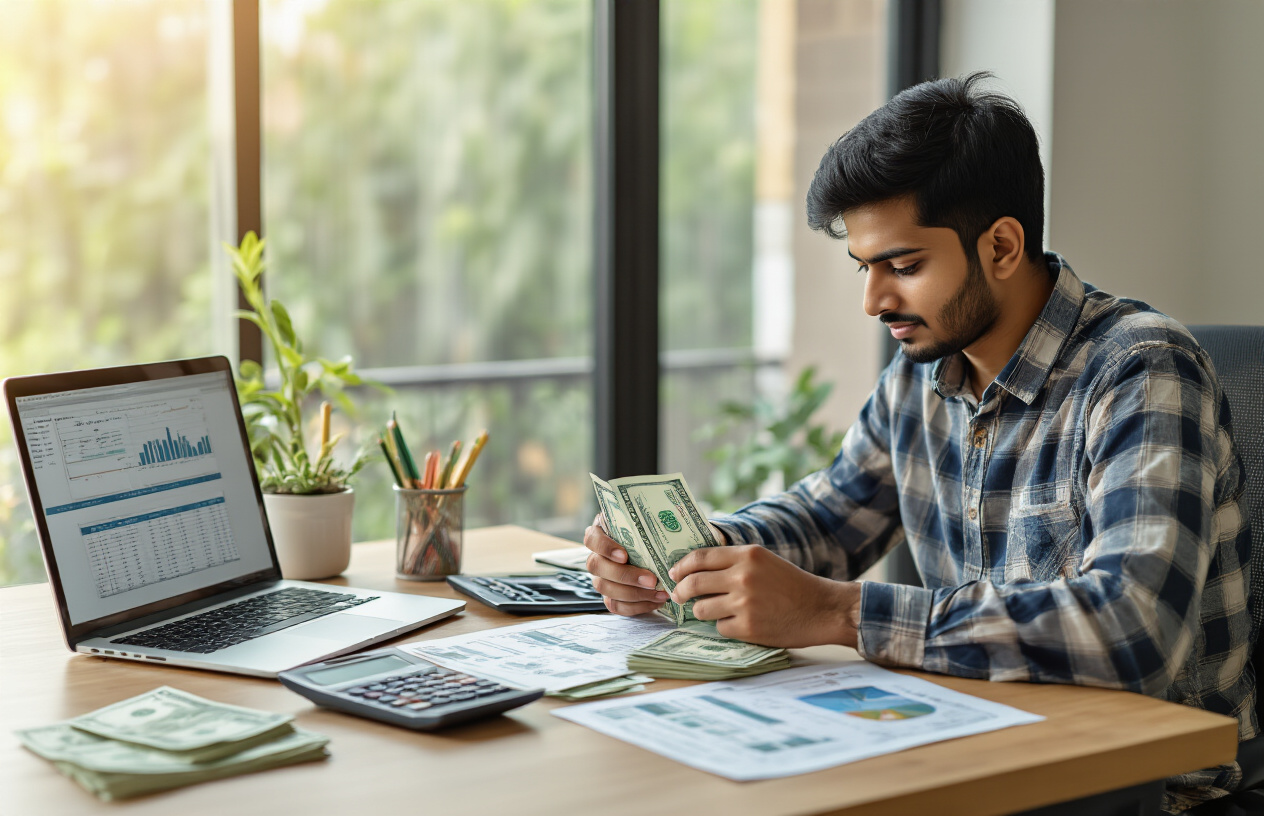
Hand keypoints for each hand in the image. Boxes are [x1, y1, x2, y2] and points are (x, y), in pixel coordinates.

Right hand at [583, 513, 668, 615]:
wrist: (651, 550)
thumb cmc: (646, 533)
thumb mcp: (643, 522)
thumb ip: (646, 521)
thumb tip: (666, 519)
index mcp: (599, 534)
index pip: (592, 539)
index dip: (605, 548)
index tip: (624, 555)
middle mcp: (595, 556)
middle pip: (597, 567)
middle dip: (625, 576)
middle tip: (651, 580)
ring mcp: (600, 578)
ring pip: (606, 589)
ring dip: (634, 594)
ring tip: (659, 593)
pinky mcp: (610, 596)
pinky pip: (616, 606)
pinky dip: (636, 606)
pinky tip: (655, 602)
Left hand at [669, 545, 861, 648]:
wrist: (822, 608)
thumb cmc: (792, 584)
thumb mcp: (764, 560)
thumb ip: (733, 561)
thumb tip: (695, 568)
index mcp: (747, 555)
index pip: (700, 558)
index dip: (681, 567)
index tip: (673, 574)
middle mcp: (743, 577)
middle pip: (694, 583)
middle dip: (680, 592)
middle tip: (678, 596)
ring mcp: (744, 603)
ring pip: (702, 609)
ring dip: (703, 611)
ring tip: (715, 611)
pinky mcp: (748, 628)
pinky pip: (720, 628)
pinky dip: (725, 627)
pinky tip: (740, 623)